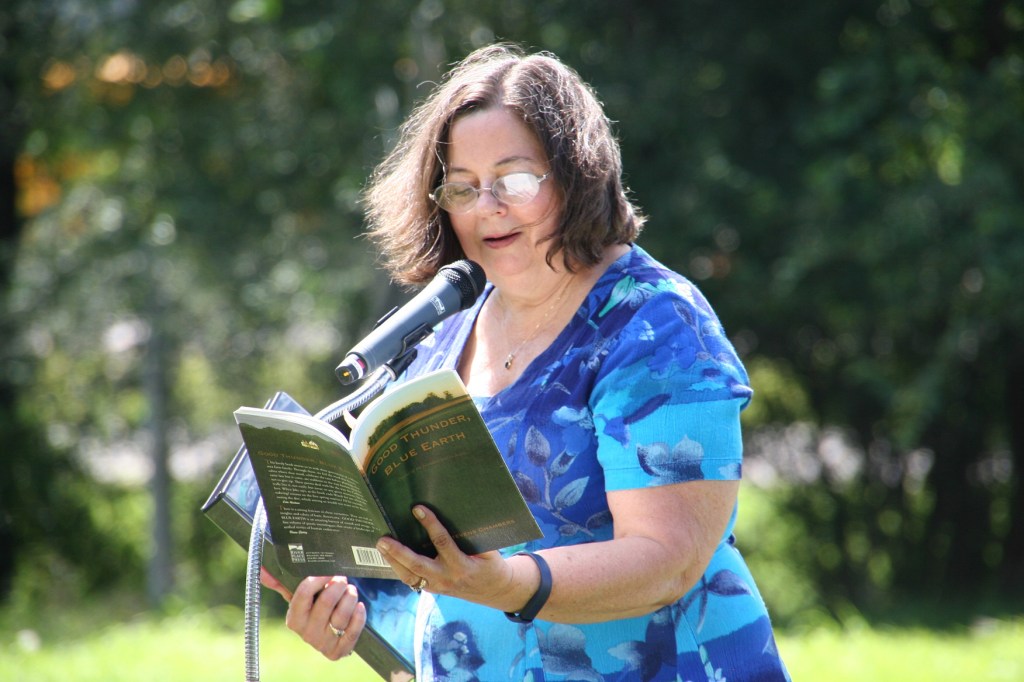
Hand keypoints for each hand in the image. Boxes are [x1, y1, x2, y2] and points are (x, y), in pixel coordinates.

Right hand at [261, 570, 366, 660]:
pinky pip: (353, 630)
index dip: (318, 579)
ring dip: (350, 597)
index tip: (327, 571)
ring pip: (341, 615)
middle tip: (341, 578)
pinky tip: (359, 606)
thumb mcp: (299, 598)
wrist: (329, 636)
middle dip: (337, 585)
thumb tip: (262, 570)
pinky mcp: (340, 650)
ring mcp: (324, 643)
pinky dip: (359, 615)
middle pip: (325, 602)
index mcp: (294, 619)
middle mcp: (307, 633)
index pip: (303, 594)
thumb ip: (281, 583)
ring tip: (351, 591)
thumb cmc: (314, 610)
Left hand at [375, 505, 522, 610]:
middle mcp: (447, 578)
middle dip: (399, 552)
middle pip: (418, 565)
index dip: (430, 524)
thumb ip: (470, 538)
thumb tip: (453, 514)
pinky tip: (388, 557)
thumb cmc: (490, 564)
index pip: (443, 543)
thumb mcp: (487, 550)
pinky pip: (411, 581)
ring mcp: (437, 587)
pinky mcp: (432, 590)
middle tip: (384, 539)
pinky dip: (399, 569)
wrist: (494, 591)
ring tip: (381, 546)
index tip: (418, 509)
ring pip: (410, 577)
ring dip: (393, 561)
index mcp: (462, 565)